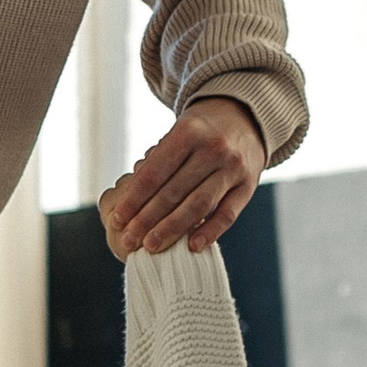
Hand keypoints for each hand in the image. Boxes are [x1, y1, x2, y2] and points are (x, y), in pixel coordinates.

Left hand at [103, 98, 264, 257]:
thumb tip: (131, 200)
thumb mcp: (177, 134)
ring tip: (152, 246)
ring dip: (172, 229)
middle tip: (129, 240)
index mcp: (188, 132)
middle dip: (147, 219)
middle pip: (174, 191)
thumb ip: (156, 162)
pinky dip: (210, 232)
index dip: (133, 199)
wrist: (244, 119)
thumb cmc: (199, 132)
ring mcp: (234, 168)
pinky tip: (192, 247)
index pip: (154, 172)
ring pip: (199, 204)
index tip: (118, 220)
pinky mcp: (248, 186)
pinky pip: (228, 214)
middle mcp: (213, 148)